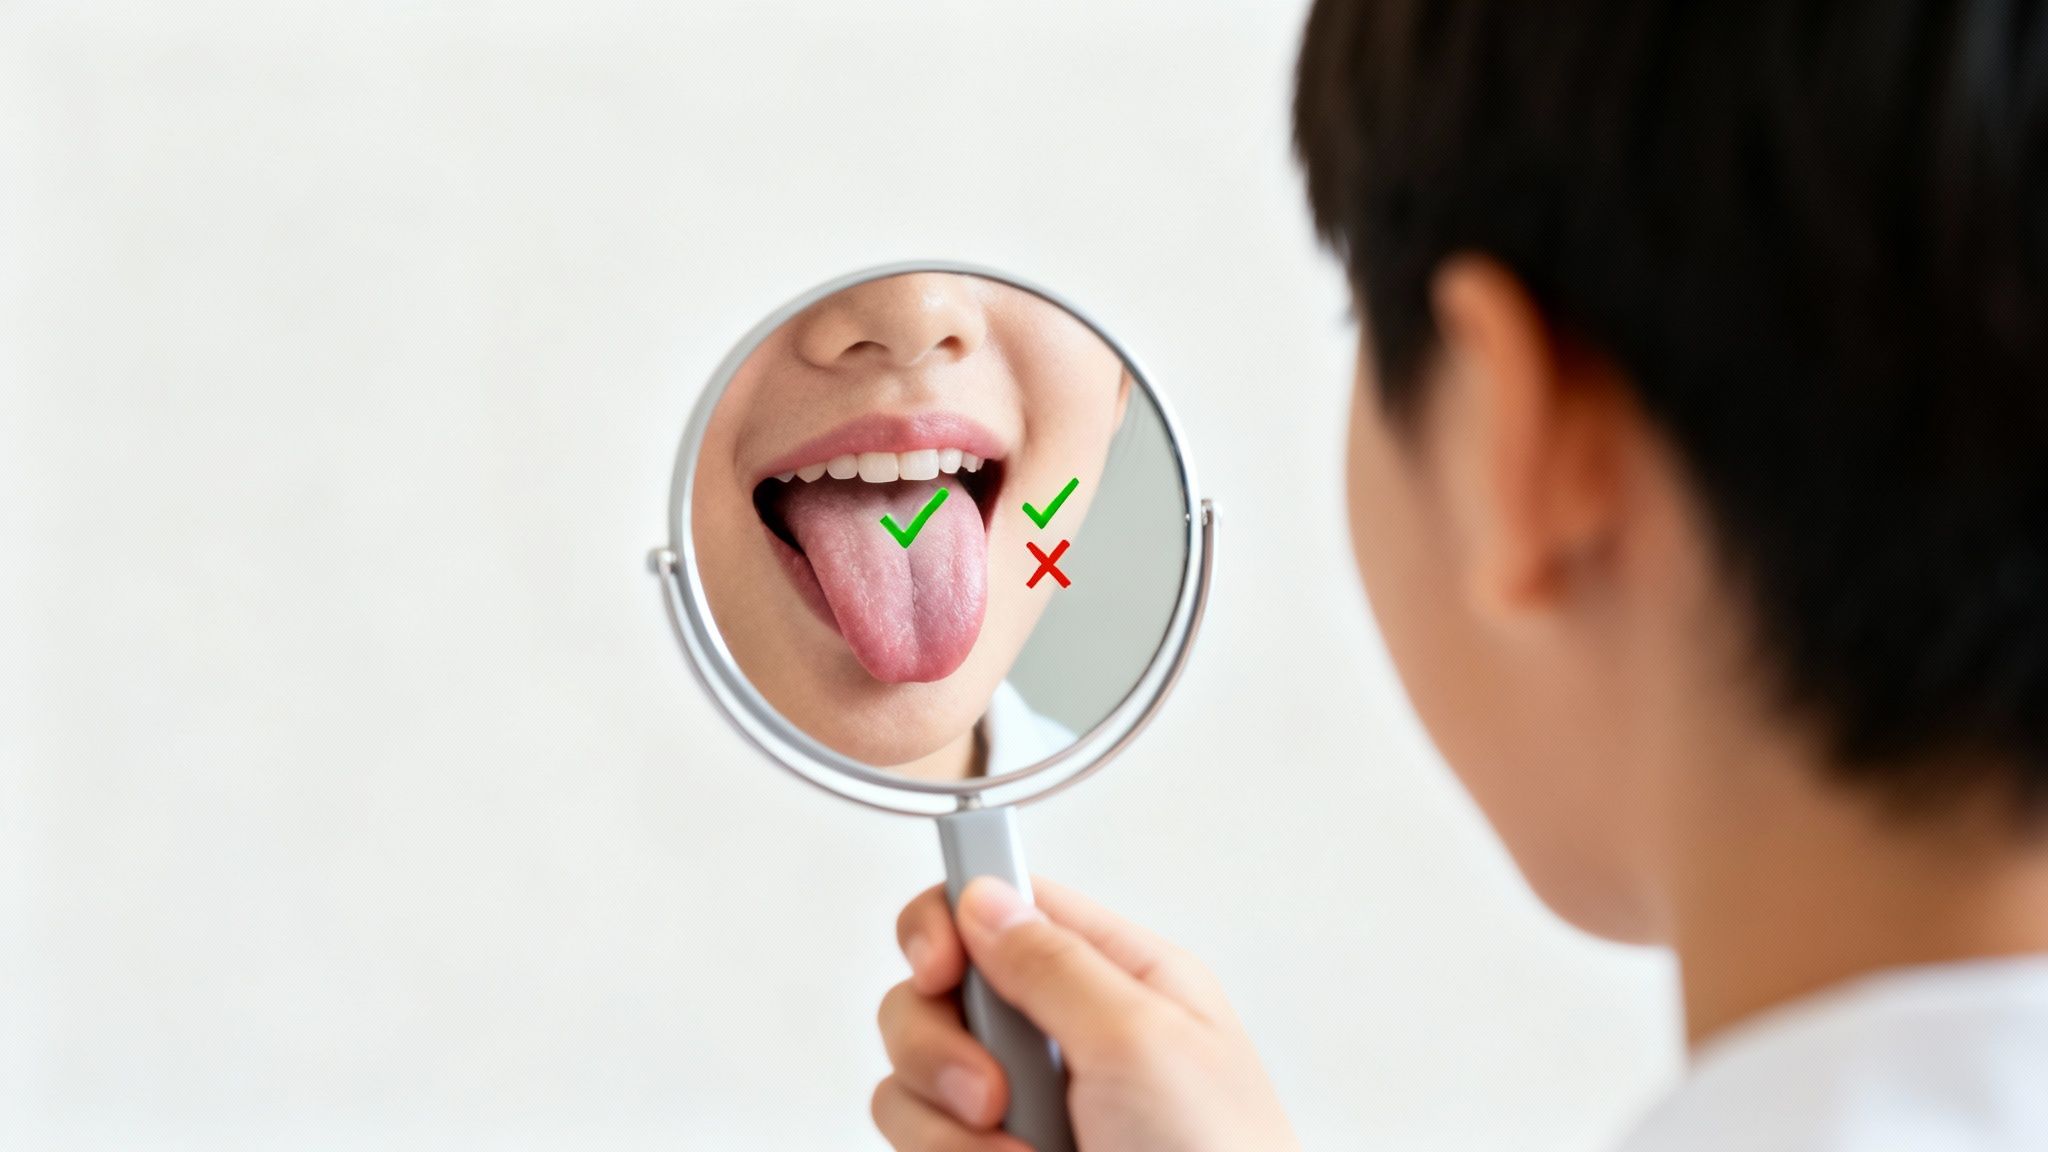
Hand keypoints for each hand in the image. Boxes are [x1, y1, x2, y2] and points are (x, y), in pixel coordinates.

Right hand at [872, 876, 1297, 1150]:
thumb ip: (1055, 962)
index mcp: (1115, 978)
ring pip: (914, 1079)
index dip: (947, 924)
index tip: (938, 971)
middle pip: (934, 994)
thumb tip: (983, 897)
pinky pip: (920, 1143)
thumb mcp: (1144, 1040)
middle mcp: (1061, 1034)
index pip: (1000, 904)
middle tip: (993, 1096)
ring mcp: (1024, 1104)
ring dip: (950, 1128)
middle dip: (940, 1048)